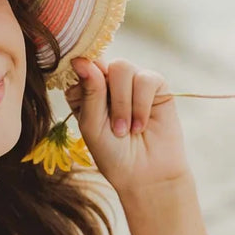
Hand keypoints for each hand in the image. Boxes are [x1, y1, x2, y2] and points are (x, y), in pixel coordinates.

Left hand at [64, 58, 190, 195]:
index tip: (89, 103)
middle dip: (106, 96)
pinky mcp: (156, 85)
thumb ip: (88, 92)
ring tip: (127, 130)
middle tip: (114, 128)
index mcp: (86, 90)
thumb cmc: (113, 154)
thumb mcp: (92, 125)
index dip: (82, 77)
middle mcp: (108, 81)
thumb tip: (81, 60)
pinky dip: (141, 105)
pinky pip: (146, 79)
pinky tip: (141, 126)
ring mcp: (132, 81)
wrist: (146, 174)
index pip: (79, 66)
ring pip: (122, 68)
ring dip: (123, 103)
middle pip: (102, 63)